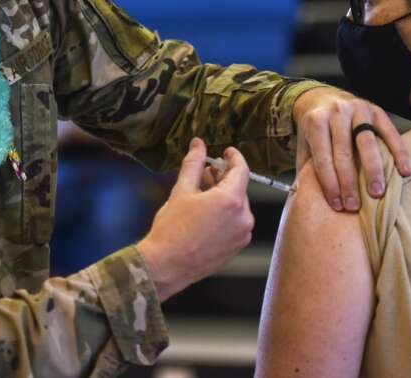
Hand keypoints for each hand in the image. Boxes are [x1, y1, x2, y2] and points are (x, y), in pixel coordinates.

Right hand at [137, 138, 253, 300]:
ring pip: (237, 206)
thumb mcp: (182, 190)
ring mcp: (241, 235)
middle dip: (224, 178)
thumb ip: (194, 164)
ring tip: (203, 192)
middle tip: (207, 172)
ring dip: (224, 196)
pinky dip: (225, 213)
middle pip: (239, 188)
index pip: (242, 170)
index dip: (234, 157)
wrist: (167, 266)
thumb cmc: (173, 228)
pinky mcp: (236, 248)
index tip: (226, 152)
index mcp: (232, 200)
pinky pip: (235, 223)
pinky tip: (206, 213)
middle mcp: (243, 218)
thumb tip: (198, 144)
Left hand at [293, 87, 410, 211]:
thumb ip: (306, 167)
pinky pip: (390, 132)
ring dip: (373, 170)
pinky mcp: (377, 110)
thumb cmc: (315, 130)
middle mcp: (337, 112)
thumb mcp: (304, 144)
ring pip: (367, 142)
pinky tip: (405, 171)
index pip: (323, 157)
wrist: (323, 97)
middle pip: (344, 152)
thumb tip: (307, 200)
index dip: (329, 183)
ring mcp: (358, 109)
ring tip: (377, 193)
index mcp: (316, 121)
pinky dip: (399, 152)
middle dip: (349, 182)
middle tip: (354, 205)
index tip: (337, 205)